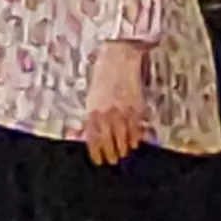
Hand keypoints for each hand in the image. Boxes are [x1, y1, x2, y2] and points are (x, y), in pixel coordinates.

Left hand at [83, 42, 151, 166]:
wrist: (118, 59)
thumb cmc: (102, 78)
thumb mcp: (91, 98)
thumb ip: (90, 117)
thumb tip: (85, 135)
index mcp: (93, 113)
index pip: (93, 140)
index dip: (97, 153)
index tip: (99, 161)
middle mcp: (106, 116)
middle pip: (109, 143)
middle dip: (111, 154)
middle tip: (113, 160)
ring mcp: (122, 113)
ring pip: (123, 139)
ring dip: (123, 149)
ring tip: (123, 153)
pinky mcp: (136, 109)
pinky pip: (136, 130)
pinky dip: (135, 139)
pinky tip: (134, 142)